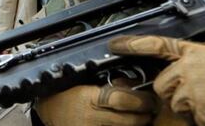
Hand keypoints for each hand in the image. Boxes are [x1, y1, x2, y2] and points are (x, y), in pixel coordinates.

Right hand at [35, 82, 156, 125]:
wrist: (51, 111)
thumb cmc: (70, 92)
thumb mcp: (89, 83)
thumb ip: (113, 84)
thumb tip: (138, 85)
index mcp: (91, 99)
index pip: (121, 100)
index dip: (140, 100)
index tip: (150, 97)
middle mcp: (92, 119)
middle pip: (129, 121)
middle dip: (145, 115)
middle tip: (153, 108)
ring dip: (137, 124)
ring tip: (143, 116)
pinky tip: (131, 123)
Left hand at [109, 36, 204, 125]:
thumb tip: (198, 53)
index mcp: (196, 52)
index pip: (157, 45)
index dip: (133, 44)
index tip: (115, 44)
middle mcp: (189, 71)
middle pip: (162, 85)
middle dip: (173, 89)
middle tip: (198, 89)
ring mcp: (194, 94)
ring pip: (177, 105)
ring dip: (190, 106)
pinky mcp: (201, 116)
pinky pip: (193, 120)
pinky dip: (204, 119)